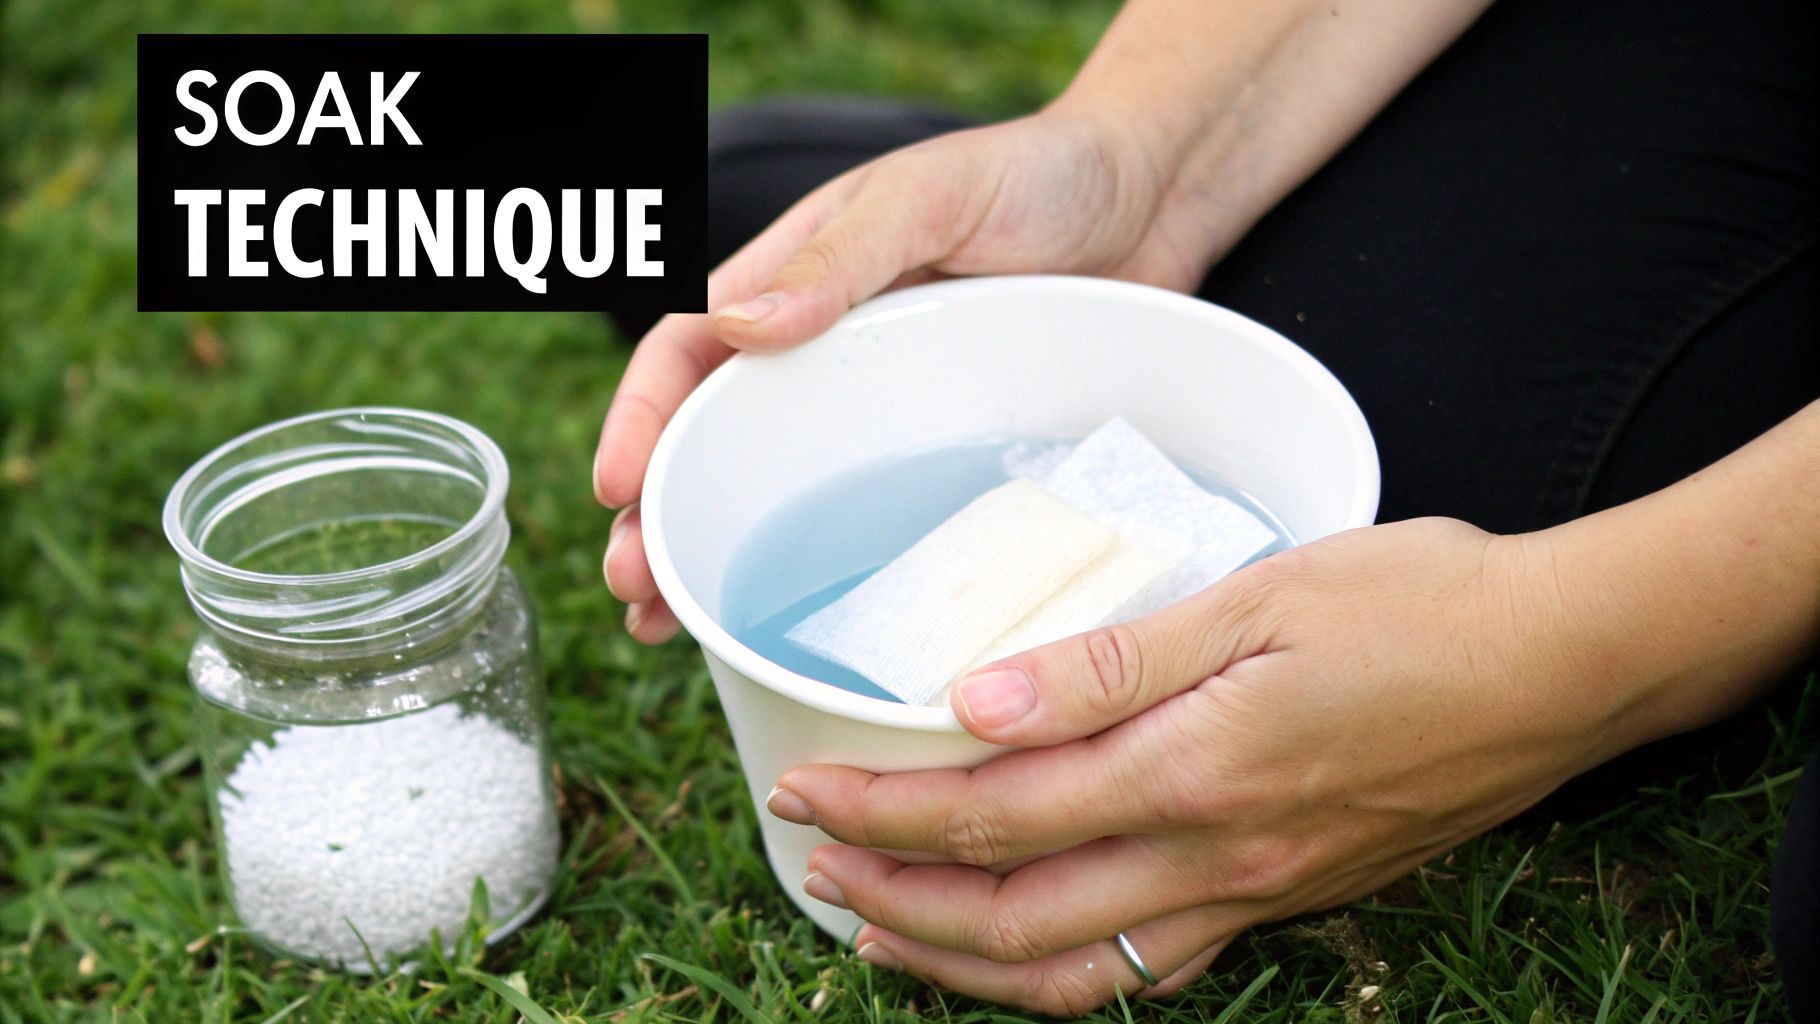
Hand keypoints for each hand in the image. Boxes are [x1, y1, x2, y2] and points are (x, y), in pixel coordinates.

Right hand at [593, 109, 1221, 641]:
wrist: (1155, 202)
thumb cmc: (1040, 175)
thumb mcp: (933, 198)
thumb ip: (844, 255)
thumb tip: (738, 327)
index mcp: (796, 282)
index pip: (688, 352)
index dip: (641, 419)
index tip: (615, 488)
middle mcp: (823, 355)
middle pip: (712, 443)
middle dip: (657, 518)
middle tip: (638, 593)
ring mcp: (879, 411)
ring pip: (774, 493)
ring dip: (714, 559)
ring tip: (673, 632)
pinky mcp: (939, 452)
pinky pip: (870, 515)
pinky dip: (822, 570)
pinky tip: (799, 624)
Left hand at [763, 518, 1646, 1014]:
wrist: (1563, 667)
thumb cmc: (1420, 608)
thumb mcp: (1260, 599)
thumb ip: (1111, 663)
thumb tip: (977, 700)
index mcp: (1196, 772)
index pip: (997, 817)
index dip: (885, 814)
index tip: (808, 792)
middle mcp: (1218, 858)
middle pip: (1014, 921)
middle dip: (895, 901)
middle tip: (813, 864)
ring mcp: (1255, 894)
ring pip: (1075, 974)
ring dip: (960, 963)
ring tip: (880, 931)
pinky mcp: (1286, 898)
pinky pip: (1151, 971)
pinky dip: (1059, 973)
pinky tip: (1021, 942)